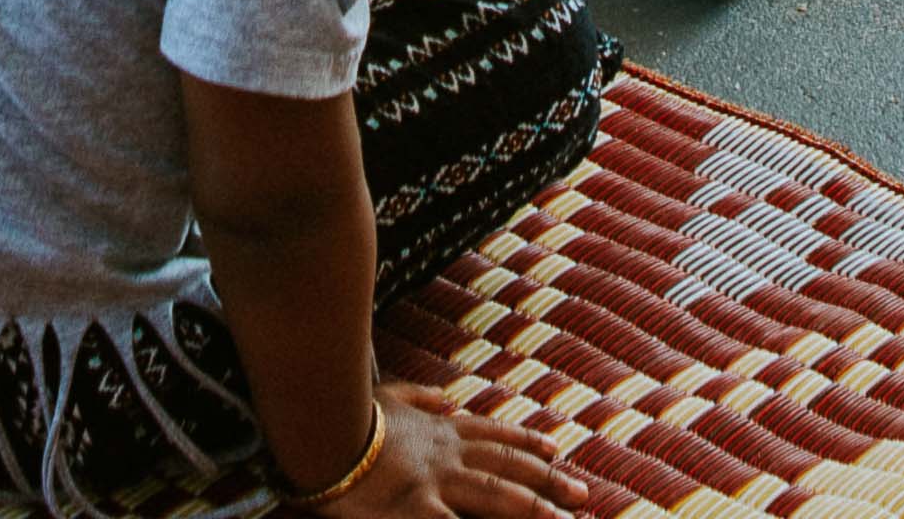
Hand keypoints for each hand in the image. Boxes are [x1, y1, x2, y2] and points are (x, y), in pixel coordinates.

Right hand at [316, 395, 575, 518]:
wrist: (321, 428)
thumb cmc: (348, 415)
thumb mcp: (386, 396)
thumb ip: (419, 397)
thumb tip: (447, 396)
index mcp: (440, 431)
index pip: (494, 434)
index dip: (526, 443)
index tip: (556, 449)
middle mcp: (447, 456)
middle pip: (508, 469)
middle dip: (547, 483)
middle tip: (582, 494)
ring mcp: (436, 484)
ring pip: (497, 495)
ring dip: (533, 509)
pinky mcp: (419, 510)